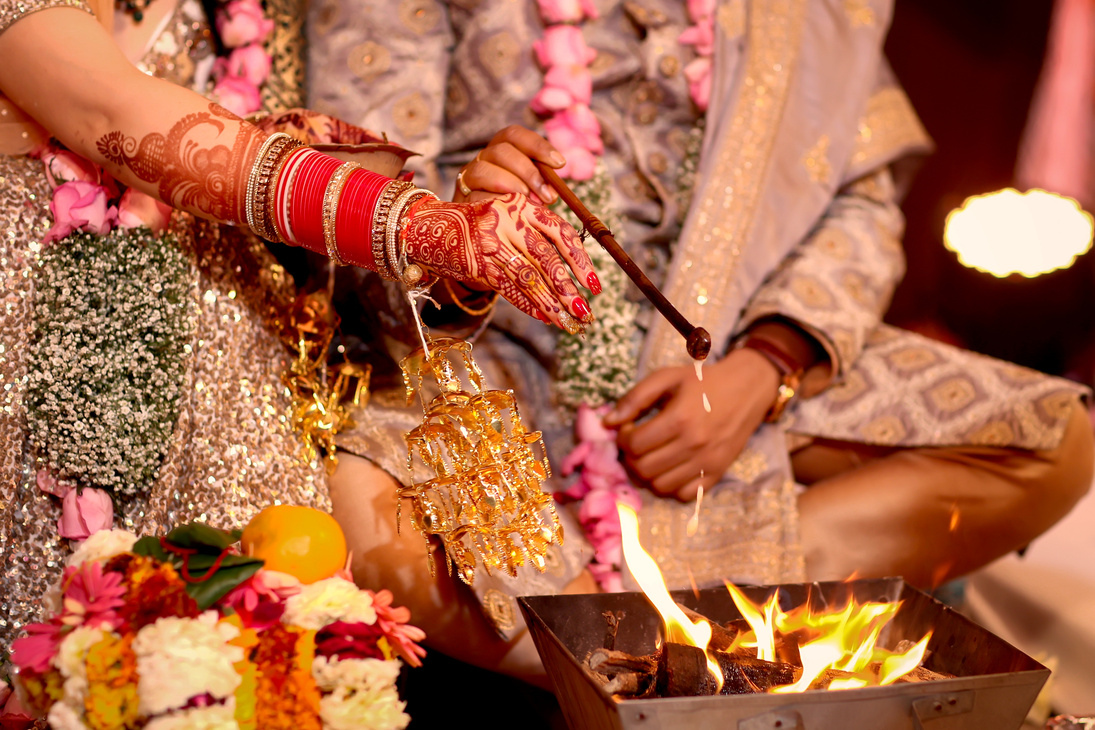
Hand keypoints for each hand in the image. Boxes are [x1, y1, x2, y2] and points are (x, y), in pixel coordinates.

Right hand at [402, 193, 598, 330]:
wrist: (430, 225)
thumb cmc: (480, 224)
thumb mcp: (509, 217)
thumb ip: (536, 235)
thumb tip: (572, 271)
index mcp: (522, 206)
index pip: (561, 233)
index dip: (581, 261)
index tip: (596, 285)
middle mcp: (509, 221)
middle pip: (547, 259)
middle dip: (568, 289)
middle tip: (586, 312)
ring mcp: (492, 243)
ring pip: (528, 278)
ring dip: (551, 304)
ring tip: (568, 322)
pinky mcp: (478, 264)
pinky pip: (508, 288)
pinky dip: (528, 305)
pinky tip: (544, 318)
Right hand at [454, 126, 564, 204]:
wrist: (480, 233)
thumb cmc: (511, 210)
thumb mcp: (530, 195)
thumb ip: (540, 189)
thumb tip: (553, 192)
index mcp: (500, 152)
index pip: (513, 135)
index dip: (537, 145)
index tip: (560, 164)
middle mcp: (482, 159)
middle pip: (502, 151)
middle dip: (529, 171)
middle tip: (548, 195)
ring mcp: (468, 178)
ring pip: (484, 170)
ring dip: (511, 184)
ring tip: (527, 201)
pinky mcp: (460, 200)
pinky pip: (475, 196)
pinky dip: (495, 202)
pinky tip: (509, 212)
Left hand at [603, 348, 781, 500]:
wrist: (747, 389)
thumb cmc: (703, 381)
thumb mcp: (667, 378)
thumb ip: (634, 398)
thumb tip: (607, 422)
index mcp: (679, 419)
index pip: (634, 444)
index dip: (623, 438)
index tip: (629, 429)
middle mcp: (694, 445)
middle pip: (643, 469)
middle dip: (631, 457)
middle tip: (637, 444)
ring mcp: (707, 462)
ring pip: (660, 486)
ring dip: (648, 473)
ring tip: (652, 455)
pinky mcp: (717, 473)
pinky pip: (684, 495)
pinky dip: (671, 486)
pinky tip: (670, 467)